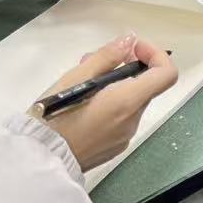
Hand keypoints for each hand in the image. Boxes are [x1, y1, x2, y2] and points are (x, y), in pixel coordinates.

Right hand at [36, 35, 177, 172]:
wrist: (37, 162)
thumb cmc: (53, 116)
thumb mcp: (75, 78)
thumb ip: (107, 56)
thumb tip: (129, 41)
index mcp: (127, 103)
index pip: (166, 75)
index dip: (155, 55)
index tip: (132, 49)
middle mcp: (131, 122)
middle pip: (144, 87)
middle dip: (124, 69)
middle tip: (93, 62)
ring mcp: (123, 138)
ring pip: (130, 103)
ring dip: (114, 87)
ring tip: (81, 82)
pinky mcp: (112, 149)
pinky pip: (119, 120)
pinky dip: (109, 106)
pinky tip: (82, 105)